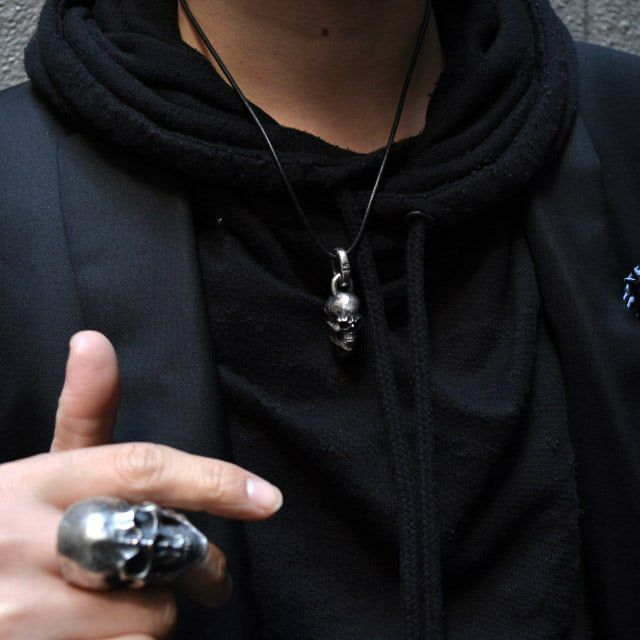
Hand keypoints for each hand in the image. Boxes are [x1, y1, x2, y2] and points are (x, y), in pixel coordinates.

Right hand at [0, 331, 282, 639]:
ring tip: (122, 607)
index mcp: (39, 483)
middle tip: (211, 580)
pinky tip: (99, 634)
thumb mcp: (35, 473)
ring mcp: (24, 611)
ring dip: (150, 617)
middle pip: (162, 554)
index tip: (267, 499)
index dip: (213, 481)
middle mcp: (30, 543)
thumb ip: (81, 416)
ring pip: (147, 620)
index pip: (142, 470)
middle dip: (199, 569)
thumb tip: (94, 340)